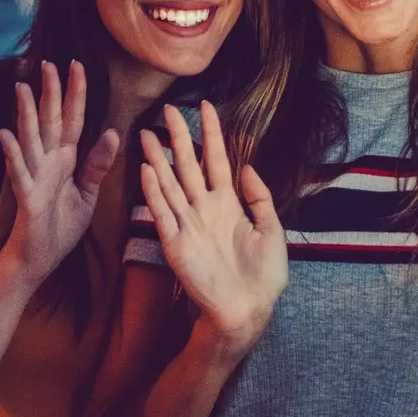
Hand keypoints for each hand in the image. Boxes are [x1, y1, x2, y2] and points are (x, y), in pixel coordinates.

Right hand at [0, 61, 121, 281]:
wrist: (39, 259)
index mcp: (65, 160)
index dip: (75, 94)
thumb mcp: (87, 194)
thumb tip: (111, 132)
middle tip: (48, 63)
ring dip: (27, 114)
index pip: (72, 119)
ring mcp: (34, 177)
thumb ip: (97, 165)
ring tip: (23, 88)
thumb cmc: (60, 227)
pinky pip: (18, 171)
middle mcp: (48, 162)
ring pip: (30, 139)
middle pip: (50, 121)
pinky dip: (11, 153)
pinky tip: (4, 133)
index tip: (78, 65)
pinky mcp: (26, 196)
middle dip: (50, 92)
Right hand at [138, 102, 286, 352]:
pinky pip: (162, 212)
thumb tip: (249, 167)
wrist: (248, 309)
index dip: (212, 134)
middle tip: (167, 109)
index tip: (206, 107)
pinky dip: (153, 191)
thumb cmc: (264, 275)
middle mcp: (204, 209)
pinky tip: (147, 169)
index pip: (217, 160)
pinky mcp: (175, 243)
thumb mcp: (272, 230)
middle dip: (177, 137)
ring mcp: (188, 224)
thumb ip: (260, 198)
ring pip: (169, 184)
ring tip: (146, 133)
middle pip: (187, 165)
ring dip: (157, 159)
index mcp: (228, 204)